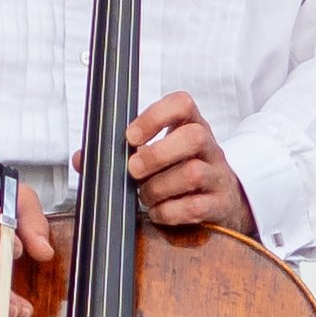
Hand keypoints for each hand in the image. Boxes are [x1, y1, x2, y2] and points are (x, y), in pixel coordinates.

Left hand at [125, 91, 254, 233]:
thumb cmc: (183, 171)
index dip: (155, 116)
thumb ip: (135, 149)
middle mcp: (210, 148)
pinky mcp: (220, 205)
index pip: (183, 105)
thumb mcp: (166, 151)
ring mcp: (218, 176)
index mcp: (193, 126)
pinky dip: (167, 212)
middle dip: (157, 154)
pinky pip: (194, 208)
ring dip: (158, 187)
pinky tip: (157, 212)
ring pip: (193, 174)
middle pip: (194, 137)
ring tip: (146, 195)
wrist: (222, 200)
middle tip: (135, 169)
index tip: (132, 137)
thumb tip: (93, 158)